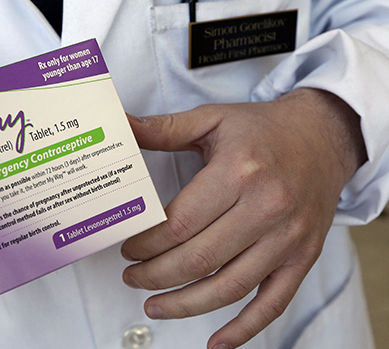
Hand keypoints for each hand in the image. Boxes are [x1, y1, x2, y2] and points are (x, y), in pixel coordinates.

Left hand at [121, 88, 365, 348]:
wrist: (324, 135)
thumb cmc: (264, 129)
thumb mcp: (212, 119)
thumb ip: (164, 129)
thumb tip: (121, 127)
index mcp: (239, 172)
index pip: (179, 223)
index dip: (146, 243)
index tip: (128, 248)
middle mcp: (266, 208)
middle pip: (199, 259)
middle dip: (155, 275)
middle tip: (132, 277)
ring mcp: (287, 237)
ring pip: (228, 287)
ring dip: (185, 304)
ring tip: (154, 306)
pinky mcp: (302, 256)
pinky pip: (272, 302)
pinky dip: (243, 329)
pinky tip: (216, 341)